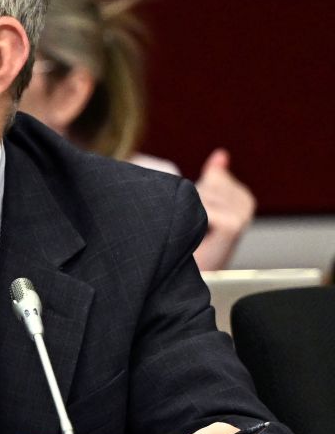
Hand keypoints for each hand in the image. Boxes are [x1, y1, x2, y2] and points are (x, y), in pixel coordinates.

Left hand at [192, 148, 254, 271]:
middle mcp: (247, 205)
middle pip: (205, 184)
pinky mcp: (233, 225)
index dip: (195, 194)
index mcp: (243, 198)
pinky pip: (202, 207)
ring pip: (200, 194)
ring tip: (193, 233)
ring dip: (188, 213)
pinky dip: (193, 221)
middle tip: (193, 228)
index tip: (198, 218)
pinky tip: (196, 237)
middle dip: (190, 202)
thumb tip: (221, 154)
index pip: (213, 177)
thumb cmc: (193, 243)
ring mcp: (242, 215)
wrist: (185, 279)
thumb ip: (214, 179)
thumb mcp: (204, 204)